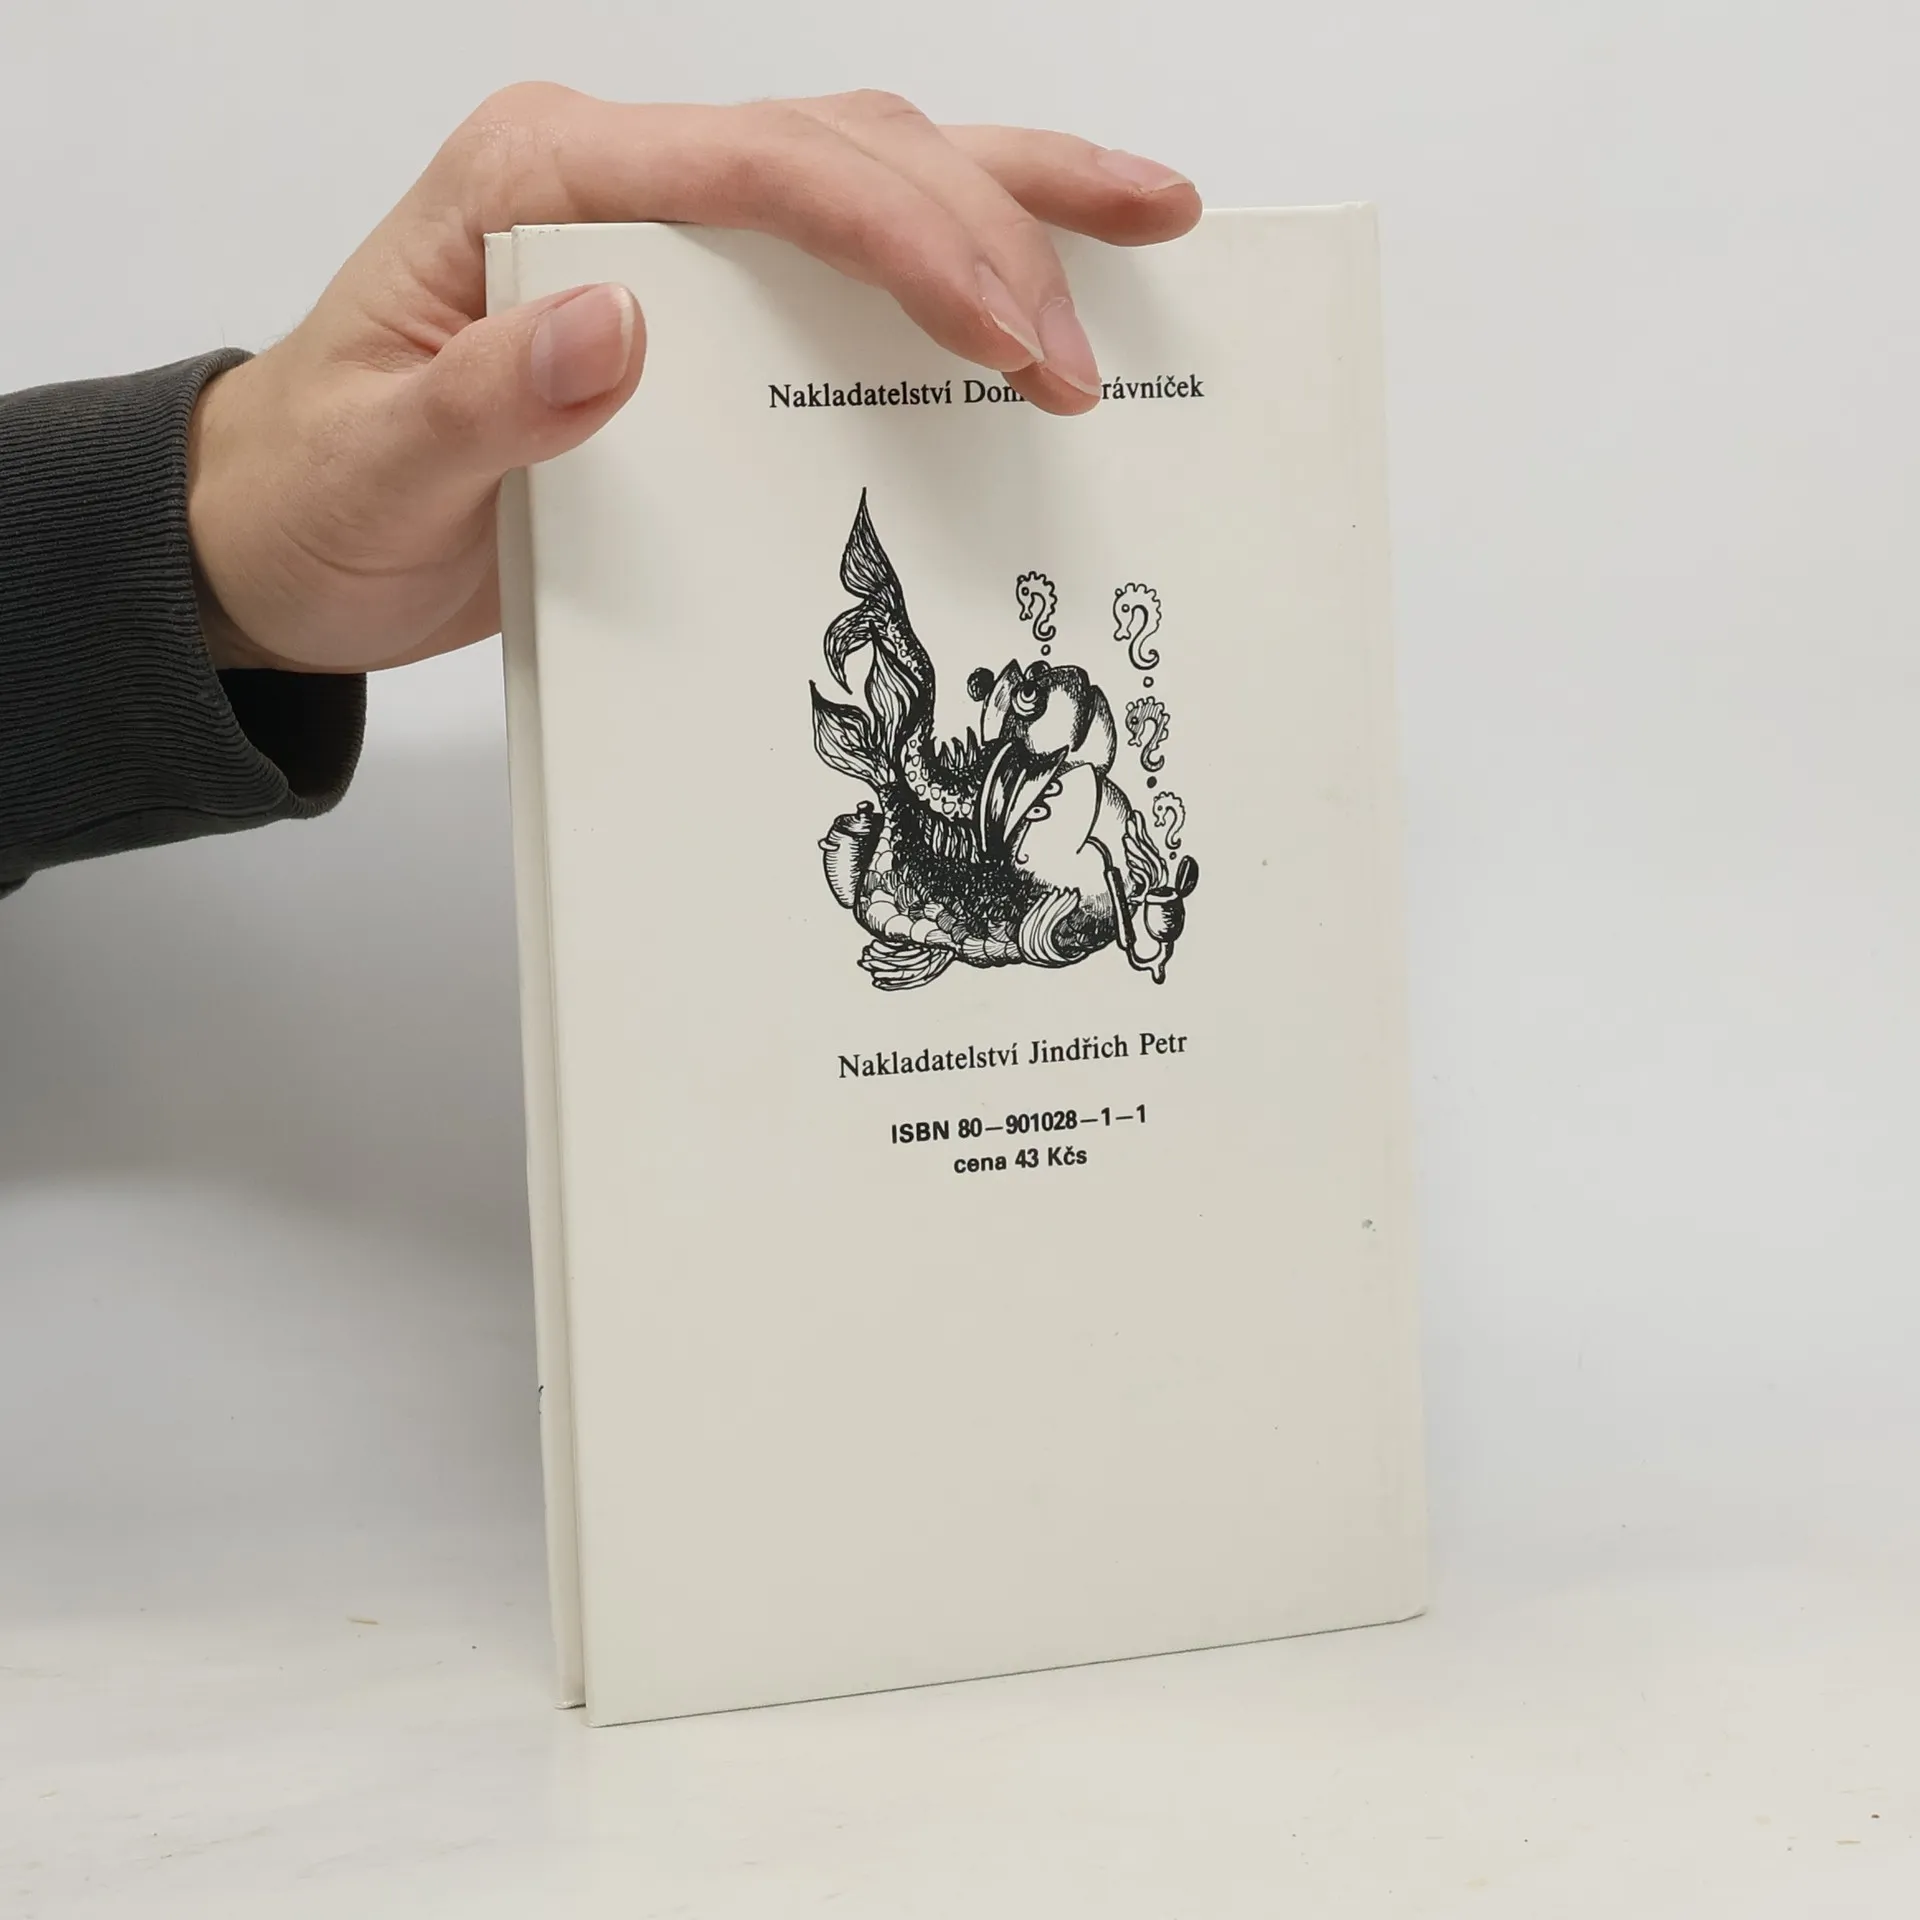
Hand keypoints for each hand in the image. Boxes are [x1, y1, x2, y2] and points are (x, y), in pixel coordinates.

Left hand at [186, 85, 1200, 674]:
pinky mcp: (693, 298)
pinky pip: (841, 250)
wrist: (278, 535)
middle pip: (847, 146)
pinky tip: (1035, 279)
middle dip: (997, 228)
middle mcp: (615, 176)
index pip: (767, 165)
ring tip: (1146, 224)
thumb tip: (619, 325)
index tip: (1018, 338)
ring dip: (1012, 195)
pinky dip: (951, 253)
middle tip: (1095, 347)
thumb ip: (485, 402)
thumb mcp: (380, 469)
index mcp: (542, 181)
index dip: (913, 239)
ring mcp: (660, 228)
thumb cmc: (319, 495)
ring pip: (867, 167)